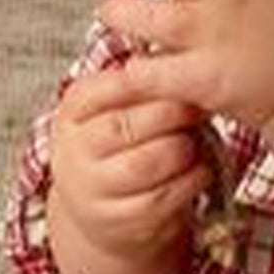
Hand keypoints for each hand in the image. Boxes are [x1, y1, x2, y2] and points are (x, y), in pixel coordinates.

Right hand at [48, 63, 210, 266]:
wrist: (100, 210)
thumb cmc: (119, 145)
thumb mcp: (115, 109)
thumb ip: (138, 83)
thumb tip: (182, 52)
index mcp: (73, 113)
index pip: (105, 89)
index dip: (145, 80)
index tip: (177, 73)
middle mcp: (75, 152)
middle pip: (127, 126)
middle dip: (171, 114)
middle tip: (199, 105)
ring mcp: (94, 190)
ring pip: (148, 163)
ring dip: (184, 148)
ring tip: (198, 138)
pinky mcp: (120, 222)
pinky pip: (164, 197)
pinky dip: (191, 180)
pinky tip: (201, 168)